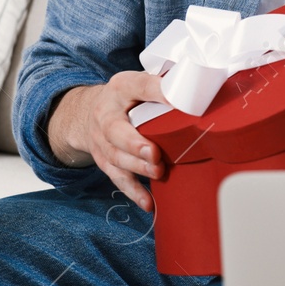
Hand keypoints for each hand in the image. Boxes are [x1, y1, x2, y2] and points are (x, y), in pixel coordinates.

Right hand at [48, 71, 167, 211]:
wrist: (87, 112)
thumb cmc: (125, 99)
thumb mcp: (139, 83)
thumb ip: (162, 87)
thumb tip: (196, 93)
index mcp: (121, 87)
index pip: (138, 86)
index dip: (157, 92)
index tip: (177, 101)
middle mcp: (105, 113)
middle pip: (114, 130)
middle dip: (135, 144)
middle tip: (155, 154)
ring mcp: (100, 140)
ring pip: (115, 157)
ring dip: (137, 168)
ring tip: (158, 173)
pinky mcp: (104, 161)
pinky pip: (117, 178)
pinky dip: (133, 191)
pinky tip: (148, 202)